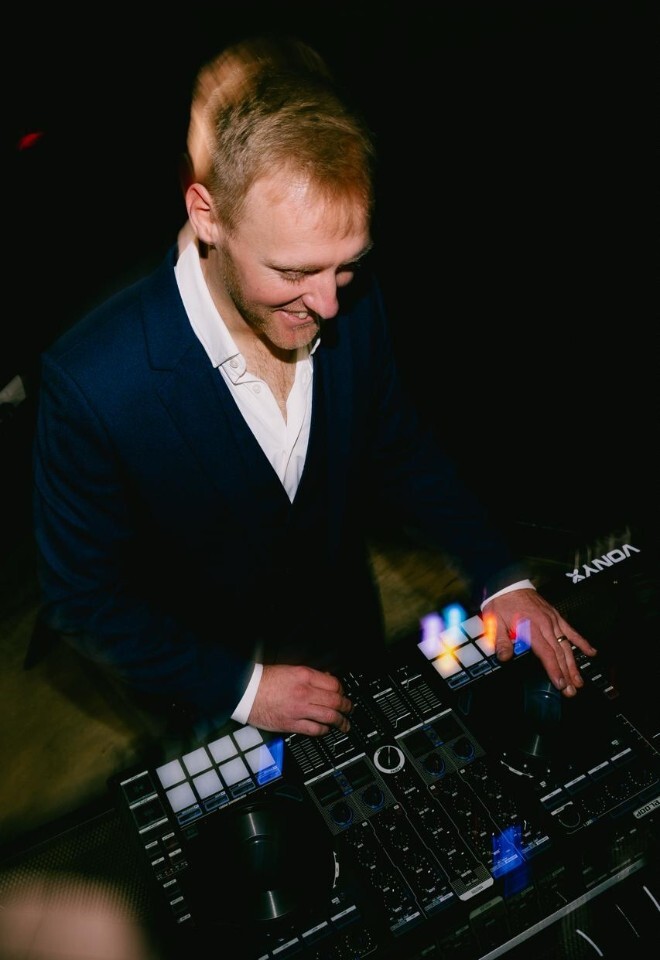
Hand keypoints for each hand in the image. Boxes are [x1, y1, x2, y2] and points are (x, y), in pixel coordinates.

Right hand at [247, 664, 352, 734]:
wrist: (245, 692)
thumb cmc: (263, 680)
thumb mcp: (290, 669)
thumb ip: (309, 675)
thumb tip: (325, 679)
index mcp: (304, 676)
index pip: (334, 684)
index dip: (341, 690)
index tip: (342, 693)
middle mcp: (304, 692)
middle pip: (335, 701)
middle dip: (347, 706)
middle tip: (350, 709)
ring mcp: (299, 709)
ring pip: (329, 716)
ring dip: (341, 721)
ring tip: (345, 724)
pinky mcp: (292, 724)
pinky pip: (314, 730)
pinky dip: (324, 730)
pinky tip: (326, 730)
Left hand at [481, 588, 597, 696]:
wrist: (508, 583)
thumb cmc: (502, 602)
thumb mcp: (494, 622)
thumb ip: (500, 640)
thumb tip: (504, 657)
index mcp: (531, 627)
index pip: (546, 652)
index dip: (554, 669)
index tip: (560, 683)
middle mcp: (545, 625)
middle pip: (559, 653)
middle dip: (566, 673)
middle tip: (571, 690)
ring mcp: (553, 621)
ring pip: (567, 646)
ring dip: (574, 664)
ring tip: (579, 681)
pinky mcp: (556, 617)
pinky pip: (571, 631)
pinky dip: (582, 642)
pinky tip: (591, 652)